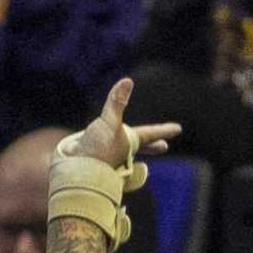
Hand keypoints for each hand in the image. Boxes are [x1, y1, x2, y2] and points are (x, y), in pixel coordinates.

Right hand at [60, 77, 179, 172]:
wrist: (74, 171)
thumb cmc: (96, 149)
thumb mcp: (108, 123)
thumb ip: (116, 103)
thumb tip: (127, 80)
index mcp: (130, 142)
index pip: (151, 133)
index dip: (163, 130)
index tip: (178, 129)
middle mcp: (121, 150)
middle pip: (140, 146)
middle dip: (151, 146)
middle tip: (164, 147)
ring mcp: (107, 155)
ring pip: (121, 151)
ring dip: (127, 150)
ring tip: (128, 148)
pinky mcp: (92, 156)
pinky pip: (102, 152)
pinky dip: (104, 151)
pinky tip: (96, 150)